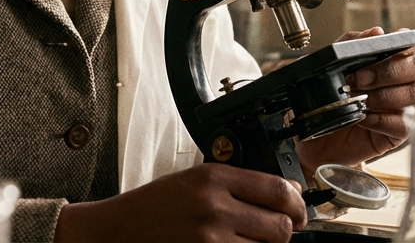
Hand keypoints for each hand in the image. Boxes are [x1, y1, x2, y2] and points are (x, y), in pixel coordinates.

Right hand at [53, 163, 305, 242]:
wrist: (117, 230)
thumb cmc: (153, 206)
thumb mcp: (193, 180)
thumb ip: (236, 184)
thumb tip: (283, 194)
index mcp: (213, 177)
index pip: (278, 189)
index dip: (297, 203)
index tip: (298, 209)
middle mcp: (215, 206)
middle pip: (281, 225)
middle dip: (285, 230)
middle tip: (280, 230)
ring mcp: (211, 238)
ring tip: (248, 240)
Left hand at [294, 26, 414, 170]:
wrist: (310, 136)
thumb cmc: (321, 98)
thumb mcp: (326, 66)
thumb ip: (349, 44)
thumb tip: (377, 31)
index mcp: (385, 61)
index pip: (409, 46)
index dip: (404, 43)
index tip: (387, 46)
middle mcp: (398, 82)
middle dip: (389, 71)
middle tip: (359, 79)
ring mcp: (400, 108)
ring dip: (385, 95)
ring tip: (359, 101)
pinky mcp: (396, 133)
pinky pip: (404, 124)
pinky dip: (382, 120)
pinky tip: (362, 119)